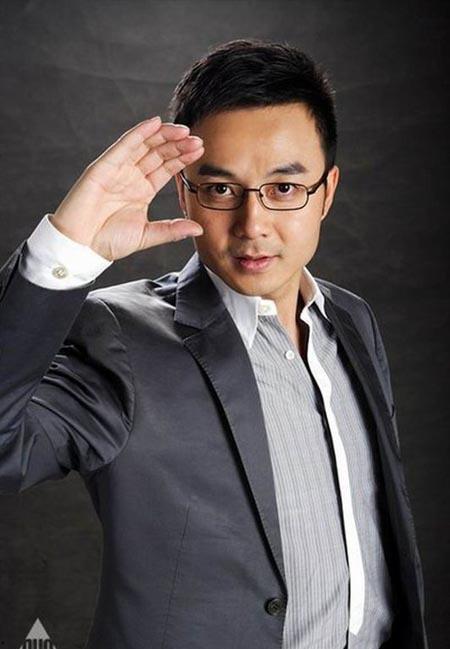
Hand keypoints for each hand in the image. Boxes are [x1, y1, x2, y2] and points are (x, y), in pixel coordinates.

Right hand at [48, 116, 204, 260]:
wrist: (81, 246)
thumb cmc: (108, 242)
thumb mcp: (147, 235)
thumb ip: (172, 230)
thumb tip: (198, 228)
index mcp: (142, 190)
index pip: (166, 168)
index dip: (182, 157)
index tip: (200, 150)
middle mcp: (131, 176)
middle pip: (158, 153)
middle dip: (177, 144)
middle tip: (197, 139)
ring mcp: (117, 170)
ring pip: (144, 145)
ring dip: (163, 135)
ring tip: (183, 130)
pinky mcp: (103, 167)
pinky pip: (124, 145)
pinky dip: (139, 133)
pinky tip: (154, 123)